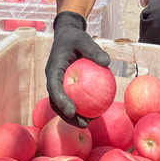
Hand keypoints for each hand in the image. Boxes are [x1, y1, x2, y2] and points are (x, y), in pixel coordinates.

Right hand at [44, 11, 110, 127]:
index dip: (61, 100)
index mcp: (53, 68)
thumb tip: (107, 62)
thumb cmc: (75, 38)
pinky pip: (70, 100)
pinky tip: (94, 114)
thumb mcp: (84, 40)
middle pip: (55, 102)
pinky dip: (79, 109)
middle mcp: (53, 78)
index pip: (53, 86)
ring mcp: (57, 84)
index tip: (72, 111)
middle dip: (67, 116)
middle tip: (84, 124)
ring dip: (72, 117)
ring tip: (89, 124)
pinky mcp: (64, 86)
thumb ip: (93, 50)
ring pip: (61, 104)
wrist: (67, 36)